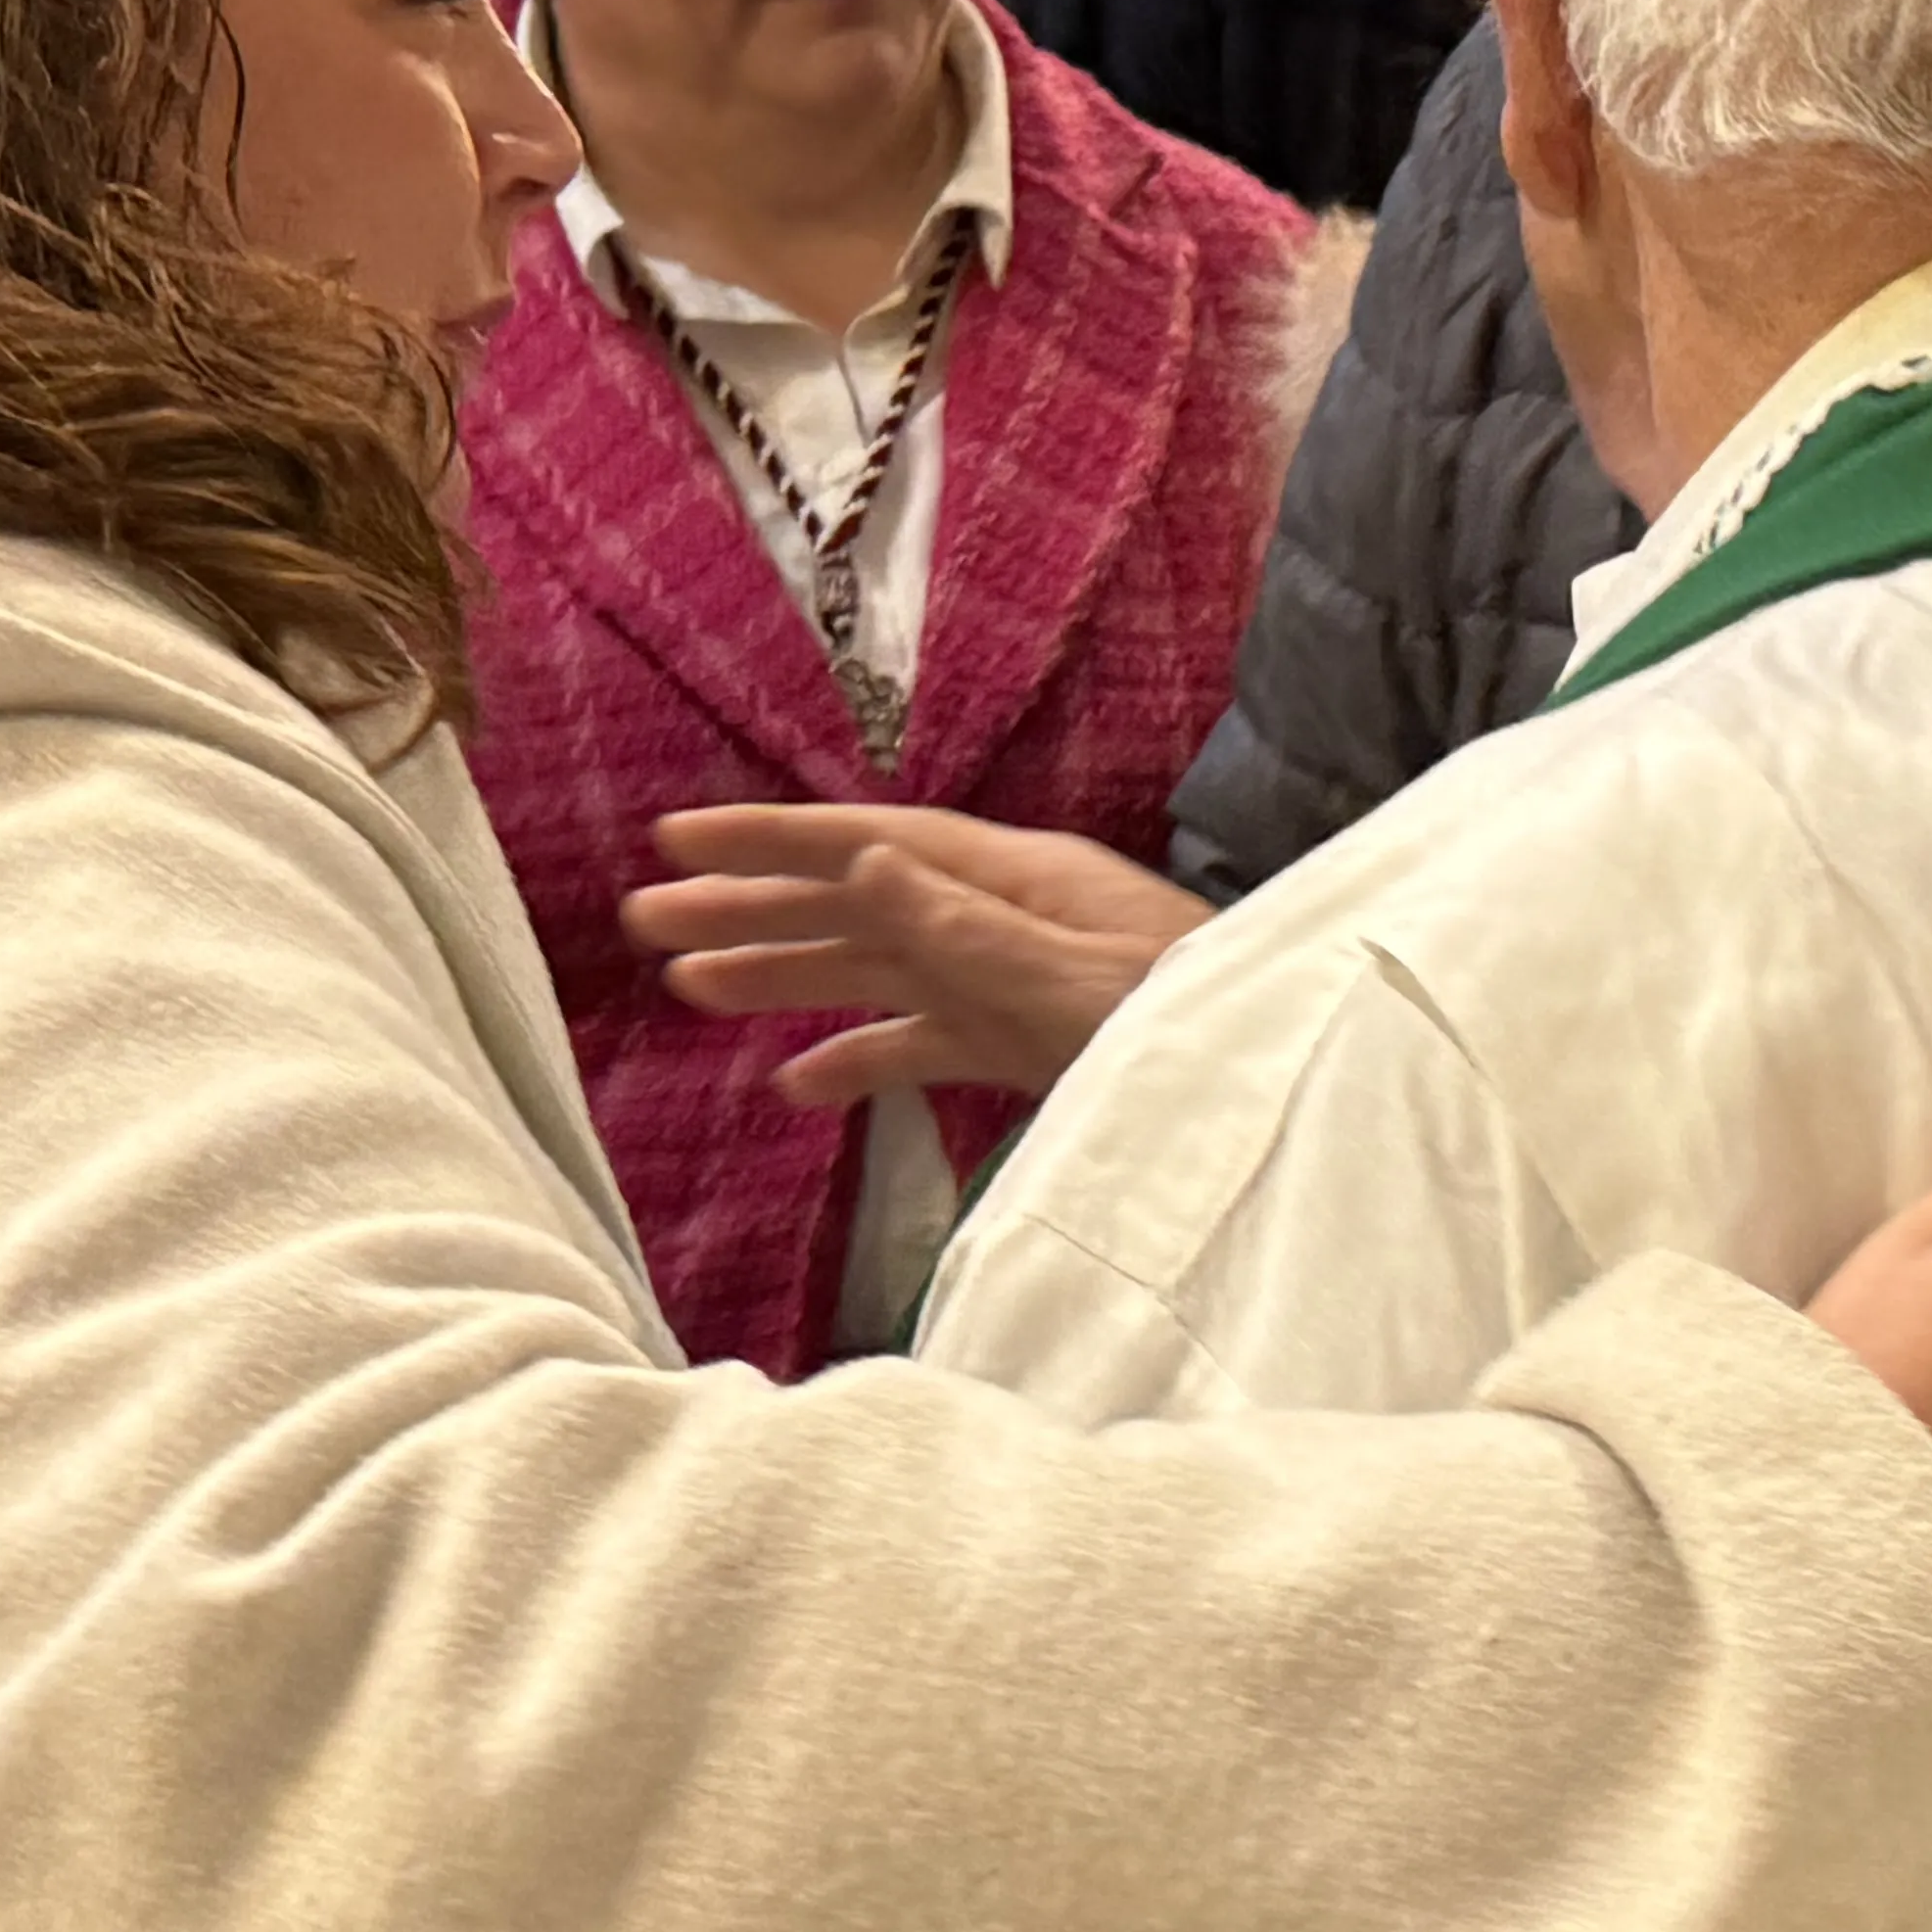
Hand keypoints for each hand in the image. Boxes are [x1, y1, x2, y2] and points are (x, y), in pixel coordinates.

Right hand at [626, 801, 1208, 1108]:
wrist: (1284, 1090)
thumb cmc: (1201, 1022)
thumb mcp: (1084, 977)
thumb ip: (973, 929)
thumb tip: (865, 860)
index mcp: (1019, 879)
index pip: (873, 844)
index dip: (773, 842)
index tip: (679, 840)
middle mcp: (1007, 920)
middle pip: (859, 903)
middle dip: (756, 908)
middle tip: (647, 922)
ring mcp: (1017, 984)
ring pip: (880, 970)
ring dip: (789, 974)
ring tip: (690, 987)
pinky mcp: (1030, 1048)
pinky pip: (928, 1045)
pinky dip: (861, 1060)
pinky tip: (796, 1087)